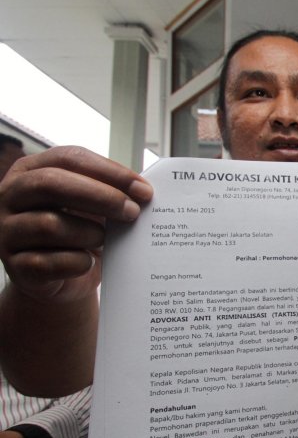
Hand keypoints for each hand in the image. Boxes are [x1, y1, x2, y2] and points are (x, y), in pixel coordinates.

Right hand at [0, 146, 152, 303]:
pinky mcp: (14, 266)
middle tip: (133, 211)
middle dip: (100, 197)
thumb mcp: (91, 207)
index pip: (69, 157)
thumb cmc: (78, 234)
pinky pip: (47, 262)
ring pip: (50, 225)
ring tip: (105, 239)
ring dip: (89, 233)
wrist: (61, 280)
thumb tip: (142, 191)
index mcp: (30, 170)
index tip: (143, 189)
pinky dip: (76, 262)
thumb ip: (110, 192)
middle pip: (52, 184)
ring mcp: (6, 231)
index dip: (109, 171)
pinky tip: (88, 261)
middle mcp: (9, 196)